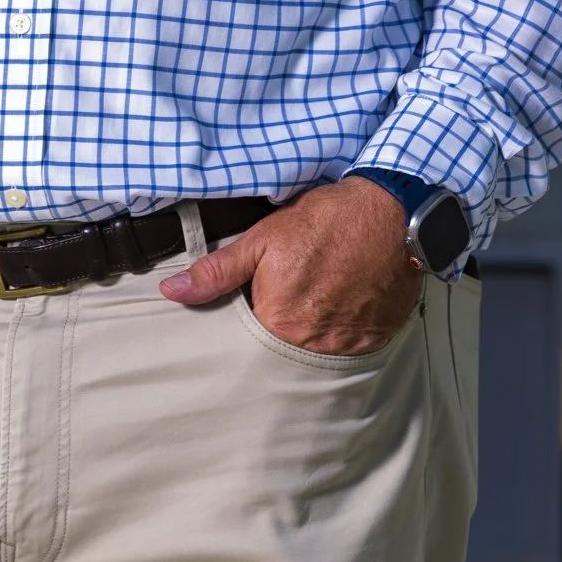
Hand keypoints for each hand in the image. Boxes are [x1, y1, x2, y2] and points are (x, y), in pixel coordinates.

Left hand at [158, 178, 421, 354]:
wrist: (390, 214)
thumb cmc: (325, 221)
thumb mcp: (263, 238)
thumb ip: (217, 270)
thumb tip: (172, 291)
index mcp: (277, 322)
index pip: (248, 336)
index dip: (251, 312)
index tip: (260, 294)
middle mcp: (311, 345)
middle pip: (282, 345)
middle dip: (282, 320)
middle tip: (295, 287)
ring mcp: (346, 346)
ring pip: (315, 347)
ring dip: (312, 325)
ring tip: (321, 289)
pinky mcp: (374, 340)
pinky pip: (348, 345)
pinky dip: (342, 326)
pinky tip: (344, 297)